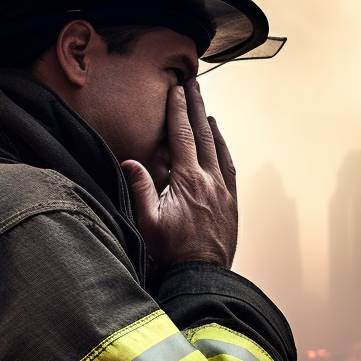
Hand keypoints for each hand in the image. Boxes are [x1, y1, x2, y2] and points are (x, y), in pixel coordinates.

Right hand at [121, 80, 237, 268]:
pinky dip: (223, 150)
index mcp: (188, 180)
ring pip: (219, 149)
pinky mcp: (231, 203)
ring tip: (205, 110)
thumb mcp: (147, 222)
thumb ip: (139, 189)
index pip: (183, 136)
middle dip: (196, 107)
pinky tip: (219, 145)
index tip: (177, 89)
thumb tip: (129, 161)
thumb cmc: (172, 253)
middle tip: (193, 85)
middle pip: (203, 135)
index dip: (178, 110)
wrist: (202, 275)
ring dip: (211, 127)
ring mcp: (223, 191)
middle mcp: (210, 180)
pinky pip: (229, 168)